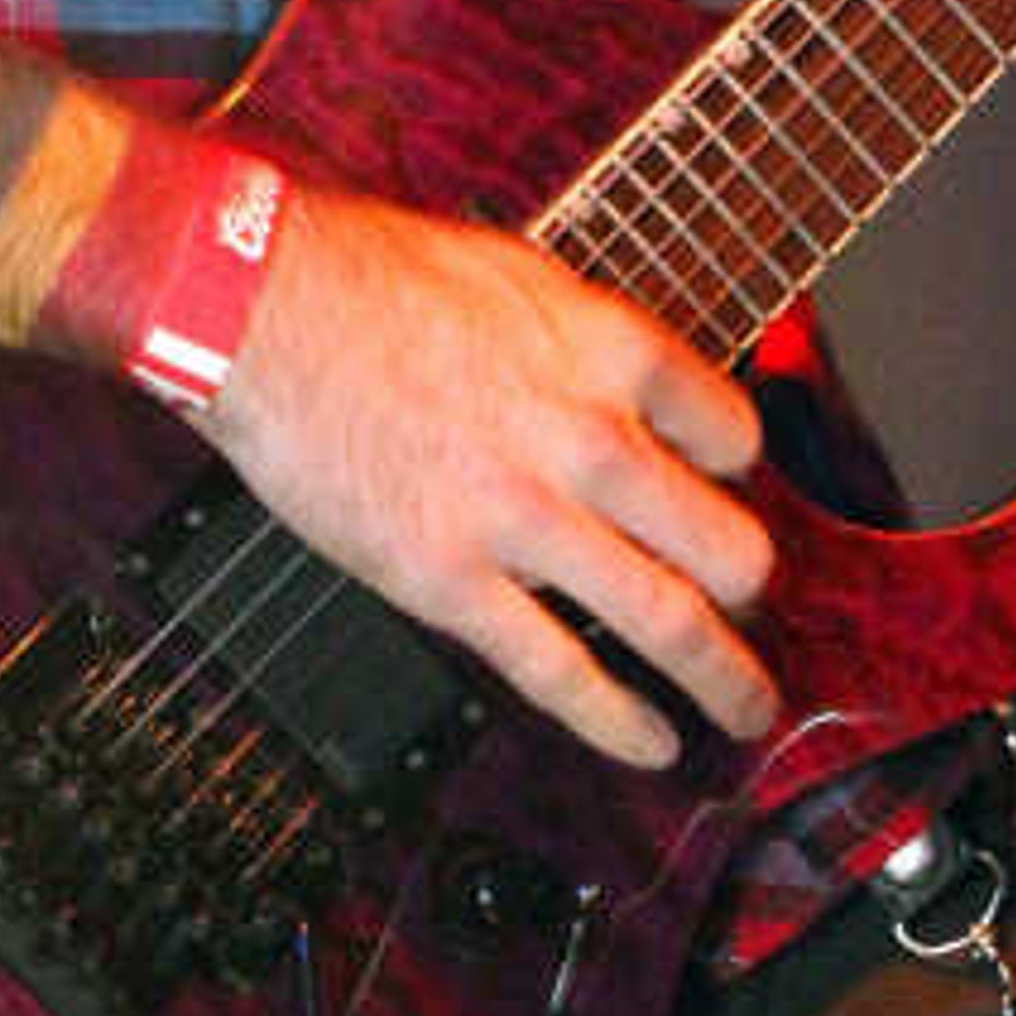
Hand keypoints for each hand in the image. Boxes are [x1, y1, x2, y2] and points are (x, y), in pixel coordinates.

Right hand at [206, 182, 779, 772]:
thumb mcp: (517, 272)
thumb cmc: (371, 274)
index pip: (732, 433)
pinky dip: (619, 720)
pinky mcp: (451, 582)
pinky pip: (559, 673)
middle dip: (750, 589)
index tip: (719, 487)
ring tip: (745, 711)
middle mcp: (587, 439)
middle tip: (750, 609)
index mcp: (607, 351)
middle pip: (724, 543)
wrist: (264, 309)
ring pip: (668, 621)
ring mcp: (523, 519)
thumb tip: (619, 382)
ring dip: (723, 679)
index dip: (735, 468)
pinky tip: (652, 743)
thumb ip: (581, 339)